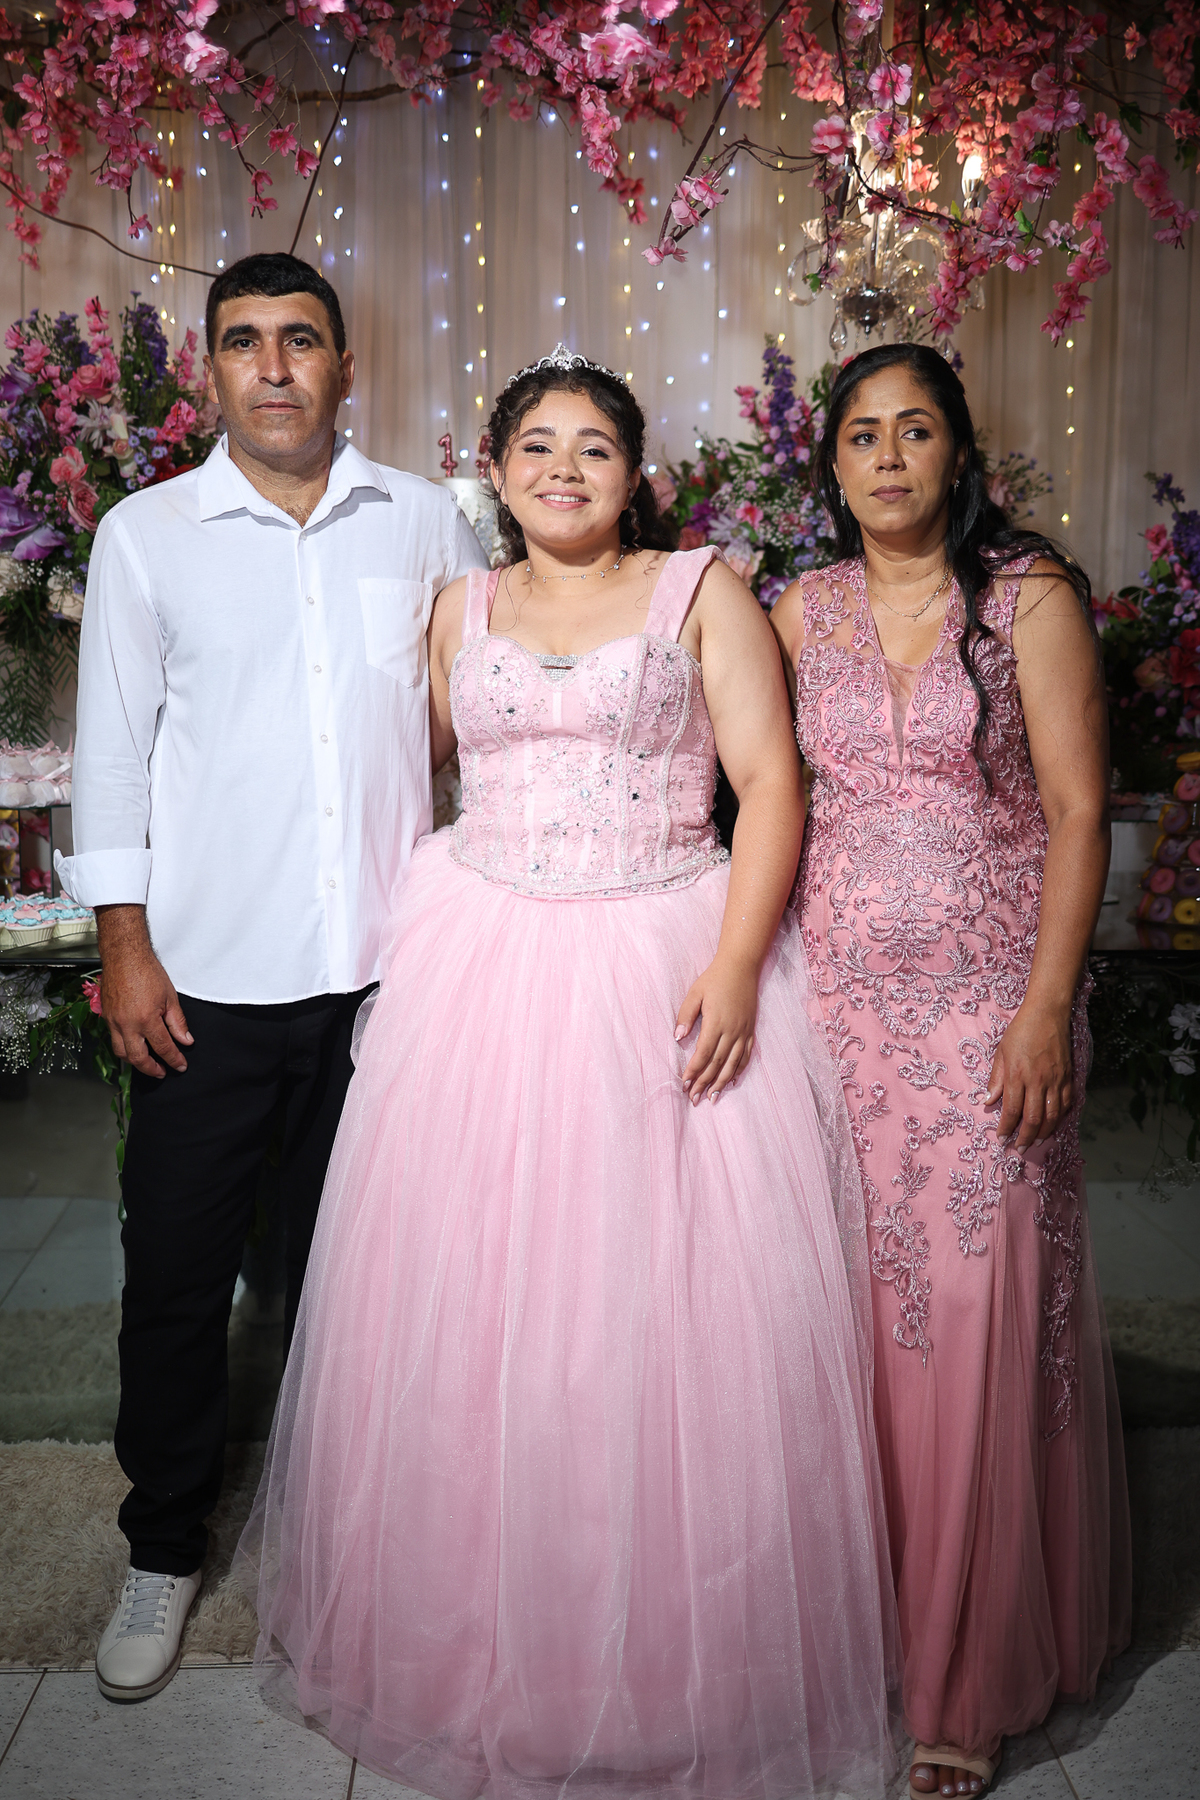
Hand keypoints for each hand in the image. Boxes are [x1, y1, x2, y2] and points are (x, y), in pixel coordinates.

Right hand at [96, 905, 191, 1077]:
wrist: (124, 956)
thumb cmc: (147, 972)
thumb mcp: (170, 997)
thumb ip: (178, 1022)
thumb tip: (185, 1040)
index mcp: (146, 1019)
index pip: (163, 1047)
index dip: (174, 1060)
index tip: (180, 1066)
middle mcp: (127, 1024)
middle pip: (138, 1058)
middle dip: (152, 1069)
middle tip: (163, 1072)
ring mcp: (113, 1022)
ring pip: (121, 1053)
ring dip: (135, 1062)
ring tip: (148, 1063)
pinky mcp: (106, 1017)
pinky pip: (114, 1040)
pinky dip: (124, 1048)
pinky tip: (133, 1047)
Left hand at [674, 954, 758, 1105]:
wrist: (741, 966)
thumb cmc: (715, 979)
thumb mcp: (695, 993)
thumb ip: (686, 1015)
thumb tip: (678, 1037)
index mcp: (716, 1022)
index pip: (703, 1053)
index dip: (694, 1070)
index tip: (684, 1083)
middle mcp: (732, 1030)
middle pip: (717, 1063)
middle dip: (704, 1082)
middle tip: (694, 1098)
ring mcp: (743, 1032)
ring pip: (733, 1063)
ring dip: (721, 1082)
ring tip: (712, 1098)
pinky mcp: (750, 1030)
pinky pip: (746, 1055)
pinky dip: (739, 1071)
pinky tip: (731, 1081)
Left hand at [985, 1001, 1072, 1148]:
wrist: (1047, 1014)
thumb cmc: (1021, 1031)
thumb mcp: (1001, 1052)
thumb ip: (996, 1079)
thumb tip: (988, 1101)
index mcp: (1018, 1075)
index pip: (1011, 1109)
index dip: (1006, 1127)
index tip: (1001, 1138)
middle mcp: (1038, 1081)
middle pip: (1033, 1118)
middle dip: (1026, 1137)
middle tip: (1020, 1148)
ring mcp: (1056, 1080)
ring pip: (1052, 1115)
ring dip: (1044, 1132)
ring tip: (1037, 1141)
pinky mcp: (1069, 1077)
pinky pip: (1066, 1103)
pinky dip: (1060, 1117)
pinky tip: (1053, 1124)